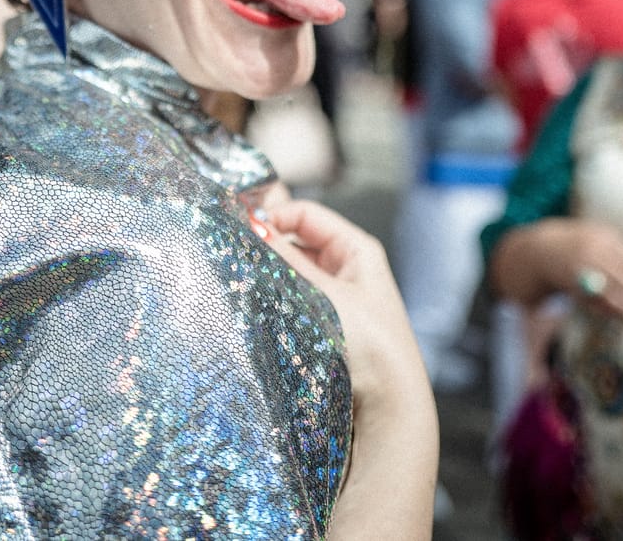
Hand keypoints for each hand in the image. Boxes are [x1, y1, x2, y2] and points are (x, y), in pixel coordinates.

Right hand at [269, 201, 438, 539]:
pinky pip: (288, 306)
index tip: (238, 230)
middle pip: (295, 245)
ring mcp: (332, 301)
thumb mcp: (326, 295)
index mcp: (357, 251)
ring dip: (267, 279)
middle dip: (266, 250)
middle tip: (234, 258)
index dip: (273, 217)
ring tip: (242, 286)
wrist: (388, 407)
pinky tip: (254, 313)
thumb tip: (251, 225)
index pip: (305, 216)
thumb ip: (286, 260)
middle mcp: (346, 271)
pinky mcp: (320, 331)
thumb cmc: (370, 345)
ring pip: (288, 277)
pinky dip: (271, 305)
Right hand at [542, 218, 622, 322]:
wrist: (541, 251)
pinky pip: (593, 300)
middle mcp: (592, 252)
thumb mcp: (601, 240)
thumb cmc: (580, 246)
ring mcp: (579, 269)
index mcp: (604, 239)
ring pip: (608, 291)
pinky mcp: (570, 284)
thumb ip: (622, 255)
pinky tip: (620, 316)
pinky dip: (608, 310)